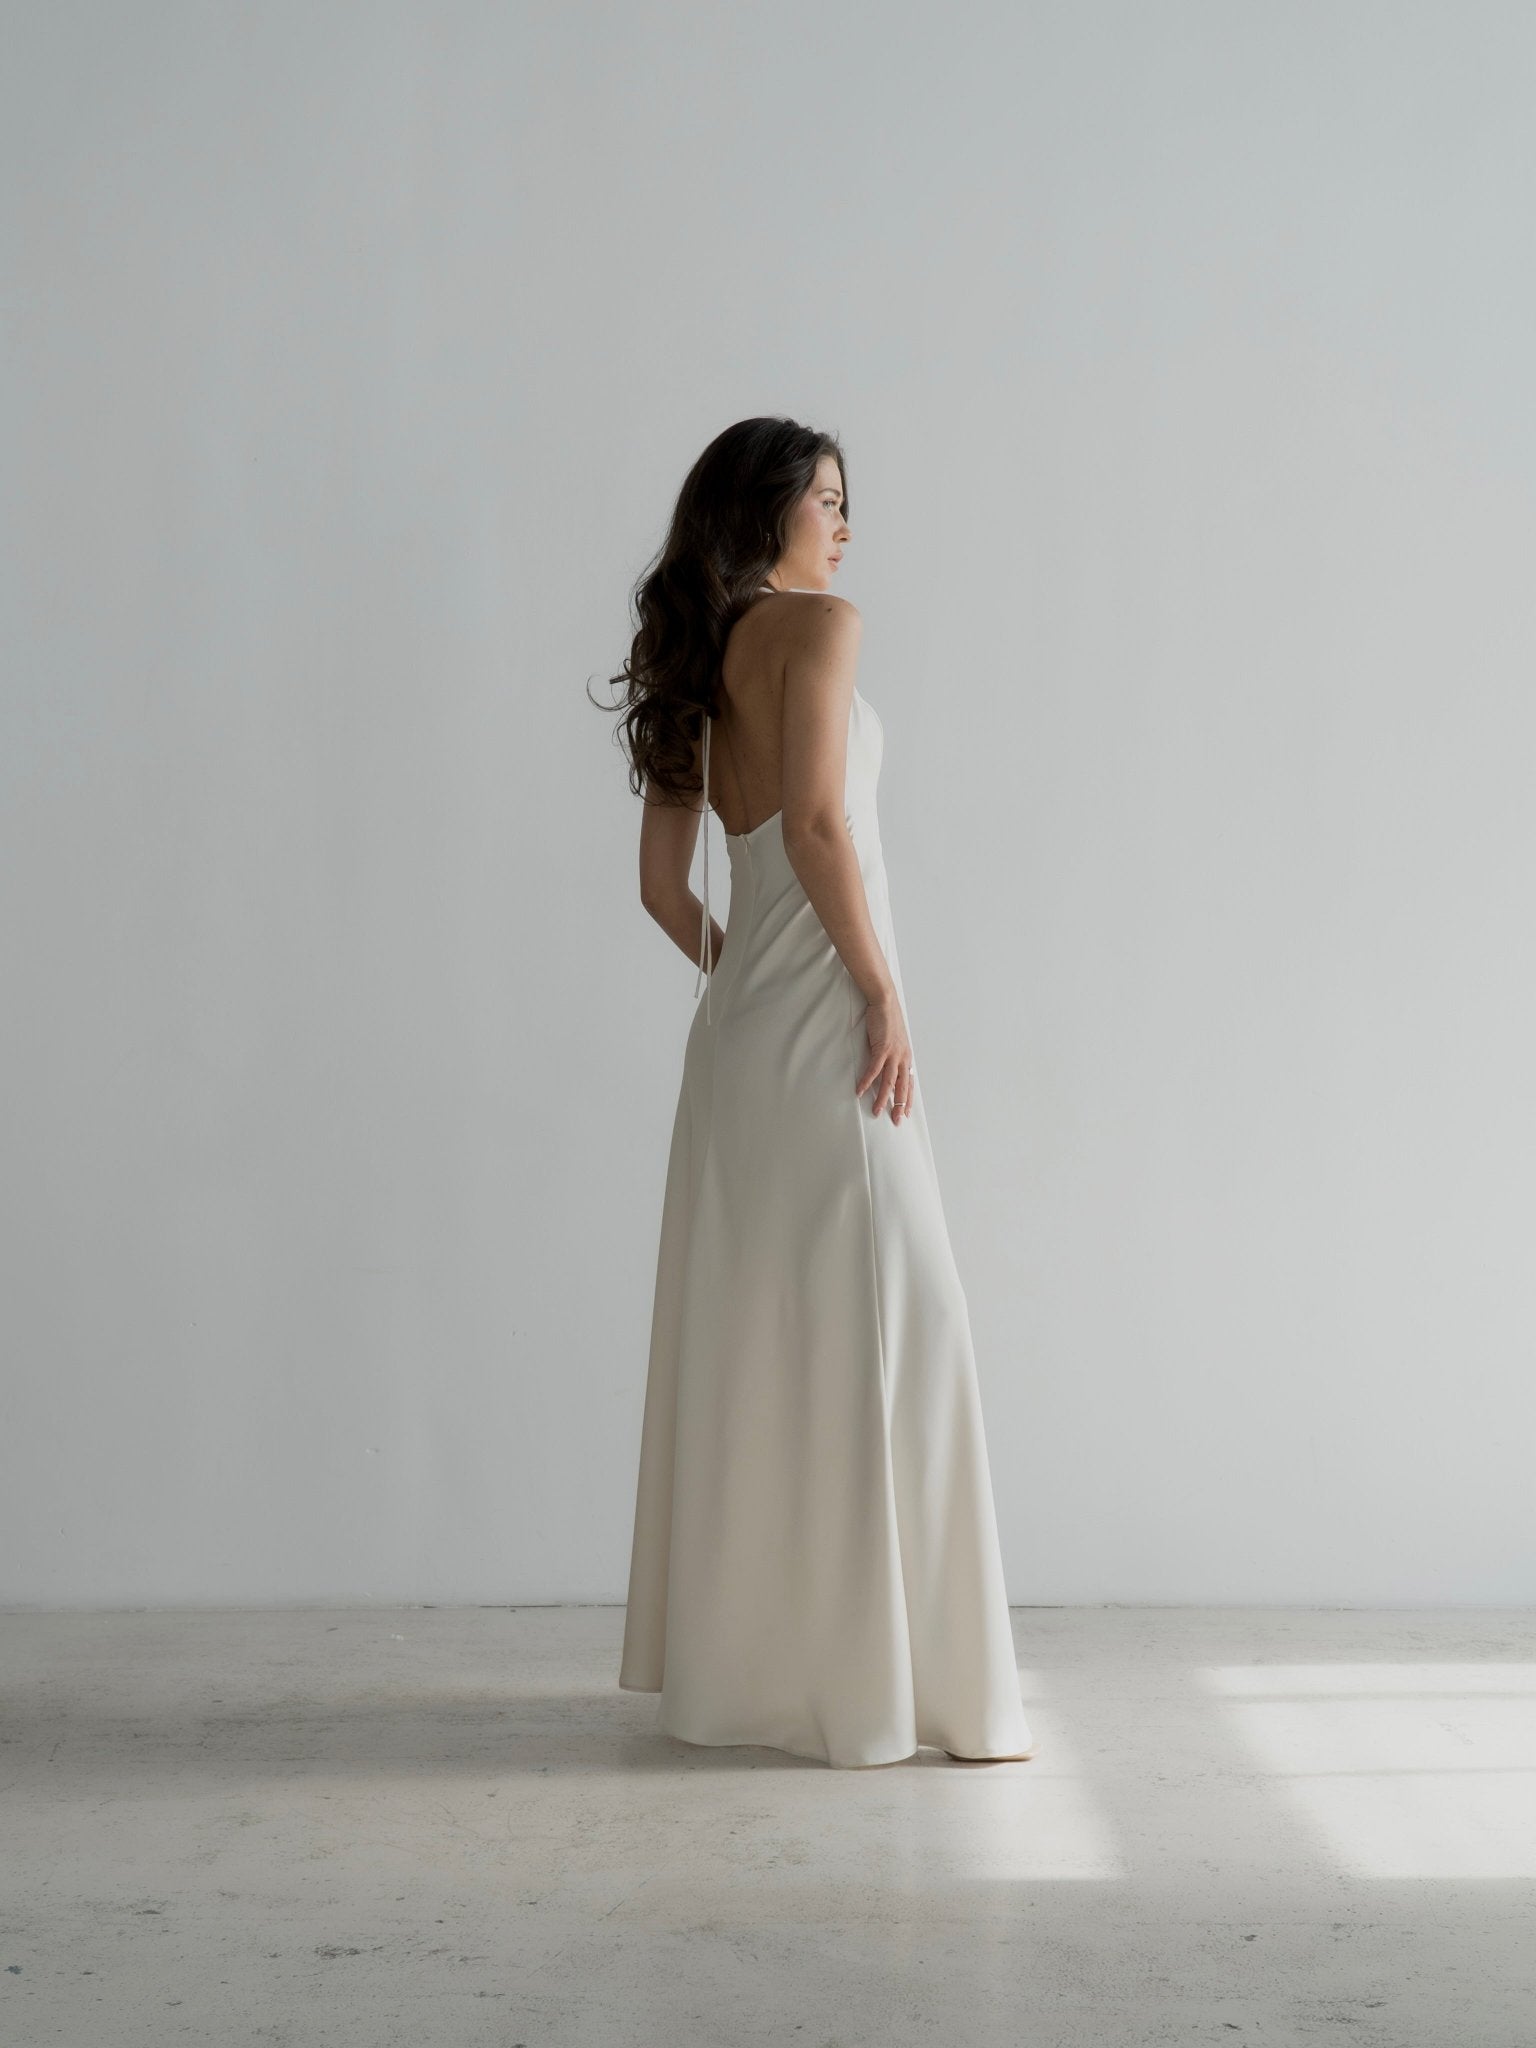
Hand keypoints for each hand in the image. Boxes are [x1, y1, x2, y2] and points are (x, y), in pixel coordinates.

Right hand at [855, 993, 915, 1124]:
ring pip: (889, 1082)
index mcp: (906, 1057)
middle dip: (900, 1105)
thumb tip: (886, 1069)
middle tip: (897, 1120)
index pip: (909, 1082)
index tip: (907, 1112)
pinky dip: (867, 1082)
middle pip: (902, 1087)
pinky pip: (874, 1070)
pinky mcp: (882, 1049)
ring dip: (882, 1098)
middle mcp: (903, 1058)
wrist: (885, 1002)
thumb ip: (891, 1056)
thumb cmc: (887, 1020)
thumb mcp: (893, 1041)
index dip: (908, 1098)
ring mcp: (893, 1054)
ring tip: (876, 1111)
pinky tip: (860, 1091)